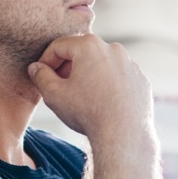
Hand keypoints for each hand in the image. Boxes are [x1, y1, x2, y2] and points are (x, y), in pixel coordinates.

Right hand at [27, 34, 152, 140]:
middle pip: (82, 52)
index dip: (46, 61)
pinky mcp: (140, 79)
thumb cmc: (88, 112)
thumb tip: (37, 68)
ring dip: (88, 75)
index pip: (59, 46)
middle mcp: (113, 49)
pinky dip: (108, 85)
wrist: (123, 133)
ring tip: (80, 96)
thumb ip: (41, 76)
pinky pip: (119, 78)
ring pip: (102, 65)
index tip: (41, 75)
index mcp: (90, 45)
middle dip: (67, 67)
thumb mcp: (54, 94)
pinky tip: (101, 103)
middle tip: (58, 86)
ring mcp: (130, 64)